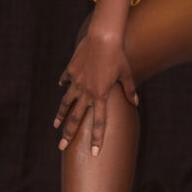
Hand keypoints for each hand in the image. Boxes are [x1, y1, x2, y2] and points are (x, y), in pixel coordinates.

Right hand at [54, 29, 137, 155]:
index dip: (97, 139)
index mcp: (101, 95)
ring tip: (55, 126)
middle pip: (76, 118)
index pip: (100, 123)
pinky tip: (62, 87)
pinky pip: (66, 80)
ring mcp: (76, 81)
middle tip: (62, 147)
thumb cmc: (118, 55)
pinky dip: (64, 84)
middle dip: (68, 134)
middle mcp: (87, 91)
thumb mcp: (127, 74)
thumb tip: (135, 102)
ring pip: (66, 103)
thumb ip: (130, 90)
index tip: (94, 153)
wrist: (103, 37)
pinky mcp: (71, 70)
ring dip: (60, 115)